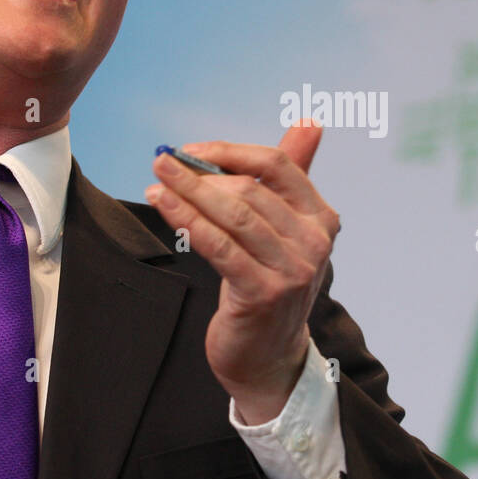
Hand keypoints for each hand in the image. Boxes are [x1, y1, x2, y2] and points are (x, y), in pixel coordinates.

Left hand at [144, 120, 340, 423]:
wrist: (269, 356)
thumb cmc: (271, 282)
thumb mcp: (285, 229)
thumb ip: (293, 175)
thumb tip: (310, 122)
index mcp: (322, 217)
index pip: (279, 166)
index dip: (232, 152)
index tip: (192, 149)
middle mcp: (314, 243)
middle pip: (250, 190)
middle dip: (200, 174)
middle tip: (163, 164)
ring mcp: (292, 270)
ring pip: (233, 216)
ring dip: (188, 194)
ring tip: (156, 182)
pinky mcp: (263, 294)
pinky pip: (219, 247)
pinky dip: (188, 222)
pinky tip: (165, 208)